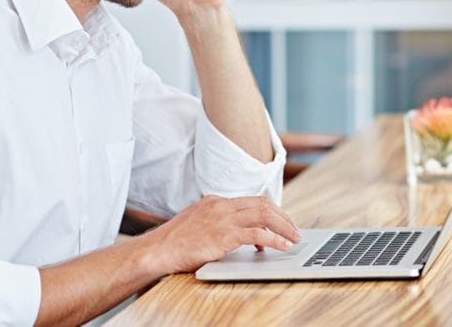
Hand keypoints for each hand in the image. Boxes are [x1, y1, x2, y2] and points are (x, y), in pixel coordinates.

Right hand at [143, 195, 301, 274]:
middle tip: (295, 230)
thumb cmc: (174, 242)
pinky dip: (274, 239)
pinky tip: (283, 245)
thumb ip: (216, 221)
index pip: (253, 200)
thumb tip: (237, 232)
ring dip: (284, 227)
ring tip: (294, 238)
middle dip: (283, 217)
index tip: (282, 222)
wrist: (157, 250)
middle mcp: (222, 205)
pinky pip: (258, 234)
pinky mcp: (224, 235)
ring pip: (265, 215)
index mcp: (216, 200)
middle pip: (263, 204)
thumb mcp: (197, 222)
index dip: (272, 211)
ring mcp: (223, 219)